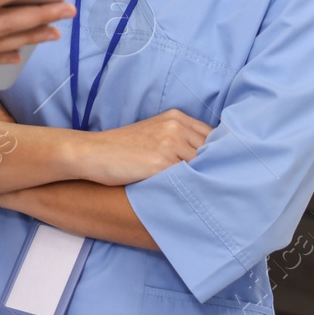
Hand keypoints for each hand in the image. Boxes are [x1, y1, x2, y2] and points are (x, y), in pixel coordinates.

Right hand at [75, 110, 211, 185]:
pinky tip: (191, 198)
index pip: (212, 136)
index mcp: (176, 117)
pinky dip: (190, 188)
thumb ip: (179, 140)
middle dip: (214, 168)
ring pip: (201, 166)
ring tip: (205, 196)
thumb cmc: (122, 149)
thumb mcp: (154, 134)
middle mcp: (176, 127)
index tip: (220, 169)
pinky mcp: (161, 163)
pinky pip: (186, 179)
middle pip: (211, 151)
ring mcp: (169, 143)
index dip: (218, 155)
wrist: (93, 153)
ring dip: (204, 180)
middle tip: (217, 186)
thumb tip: (207, 161)